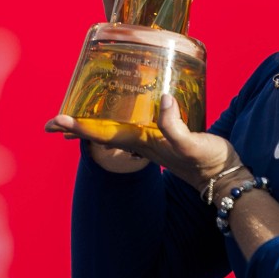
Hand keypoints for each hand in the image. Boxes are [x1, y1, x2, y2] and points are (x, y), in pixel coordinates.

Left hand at [45, 94, 241, 192]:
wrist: (224, 177)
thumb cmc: (208, 162)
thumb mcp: (191, 144)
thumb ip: (174, 126)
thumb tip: (162, 100)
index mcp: (142, 143)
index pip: (102, 134)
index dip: (78, 126)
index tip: (55, 121)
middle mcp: (141, 143)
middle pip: (101, 134)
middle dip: (78, 127)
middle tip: (54, 121)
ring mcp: (150, 142)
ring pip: (113, 131)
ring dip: (94, 125)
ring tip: (76, 116)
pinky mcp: (162, 137)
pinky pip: (131, 126)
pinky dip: (117, 120)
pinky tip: (121, 113)